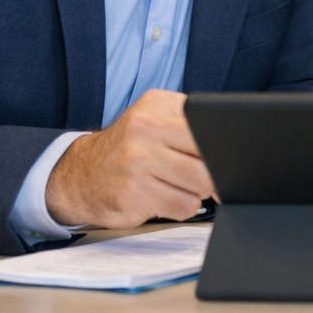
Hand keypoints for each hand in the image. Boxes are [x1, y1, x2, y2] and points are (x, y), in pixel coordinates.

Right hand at [44, 89, 214, 227]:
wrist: (78, 174)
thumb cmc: (128, 147)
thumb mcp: (154, 116)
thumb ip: (190, 121)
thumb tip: (234, 148)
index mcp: (156, 105)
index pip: (209, 126)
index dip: (221, 146)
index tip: (221, 155)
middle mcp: (145, 130)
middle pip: (208, 160)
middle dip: (212, 173)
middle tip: (198, 174)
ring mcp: (138, 163)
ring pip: (200, 186)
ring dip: (197, 192)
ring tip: (177, 184)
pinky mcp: (133, 195)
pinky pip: (183, 207)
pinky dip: (182, 207)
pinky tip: (164, 197)